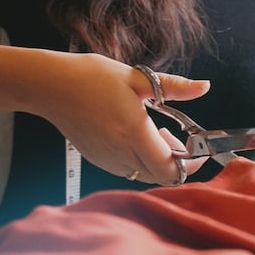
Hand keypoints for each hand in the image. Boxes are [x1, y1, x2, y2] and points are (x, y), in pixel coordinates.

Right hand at [31, 52, 210, 185]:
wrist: (50, 86)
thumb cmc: (92, 78)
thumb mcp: (139, 78)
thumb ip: (176, 86)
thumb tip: (204, 87)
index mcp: (134, 134)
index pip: (171, 170)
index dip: (192, 164)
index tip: (198, 148)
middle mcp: (122, 154)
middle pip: (162, 176)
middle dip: (179, 161)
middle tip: (177, 136)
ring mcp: (109, 161)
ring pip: (147, 175)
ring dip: (160, 160)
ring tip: (157, 132)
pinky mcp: (100, 160)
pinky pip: (130, 170)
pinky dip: (143, 160)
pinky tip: (138, 136)